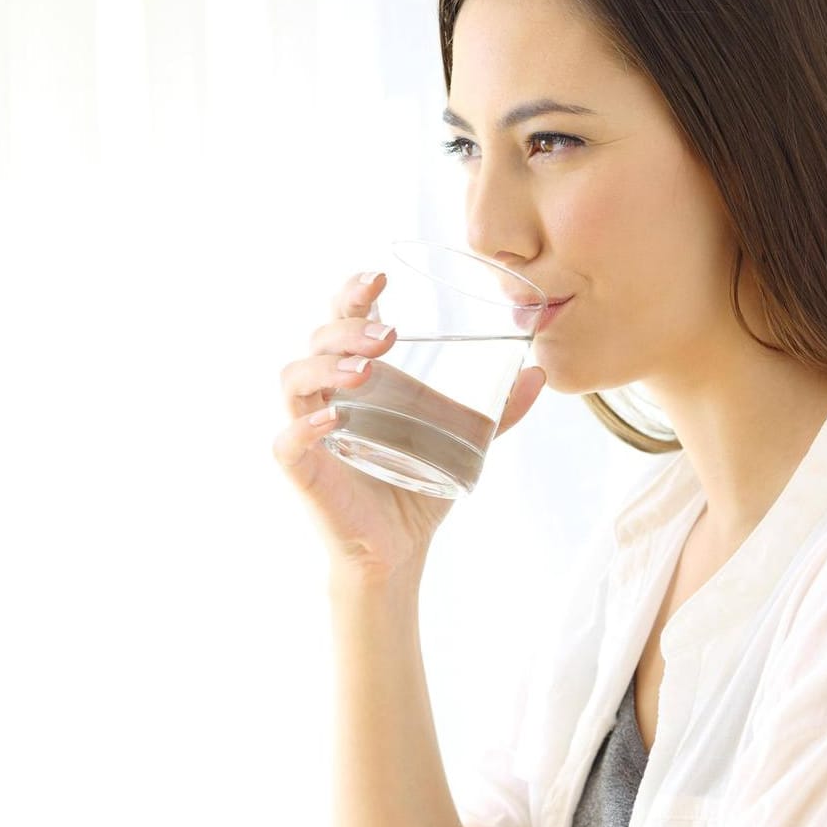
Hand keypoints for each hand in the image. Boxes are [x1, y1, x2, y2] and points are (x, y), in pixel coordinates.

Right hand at [271, 270, 547, 579]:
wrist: (399, 548)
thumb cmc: (418, 482)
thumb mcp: (465, 440)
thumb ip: (498, 410)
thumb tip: (538, 374)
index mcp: (359, 375)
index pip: (343, 319)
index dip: (352, 293)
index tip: (379, 278)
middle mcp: (328, 393)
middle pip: (318, 339)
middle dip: (349, 328)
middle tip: (390, 335)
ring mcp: (310, 428)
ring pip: (294, 378)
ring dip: (326, 366)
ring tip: (365, 370)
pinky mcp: (302, 469)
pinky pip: (288, 440)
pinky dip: (306, 425)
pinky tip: (335, 419)